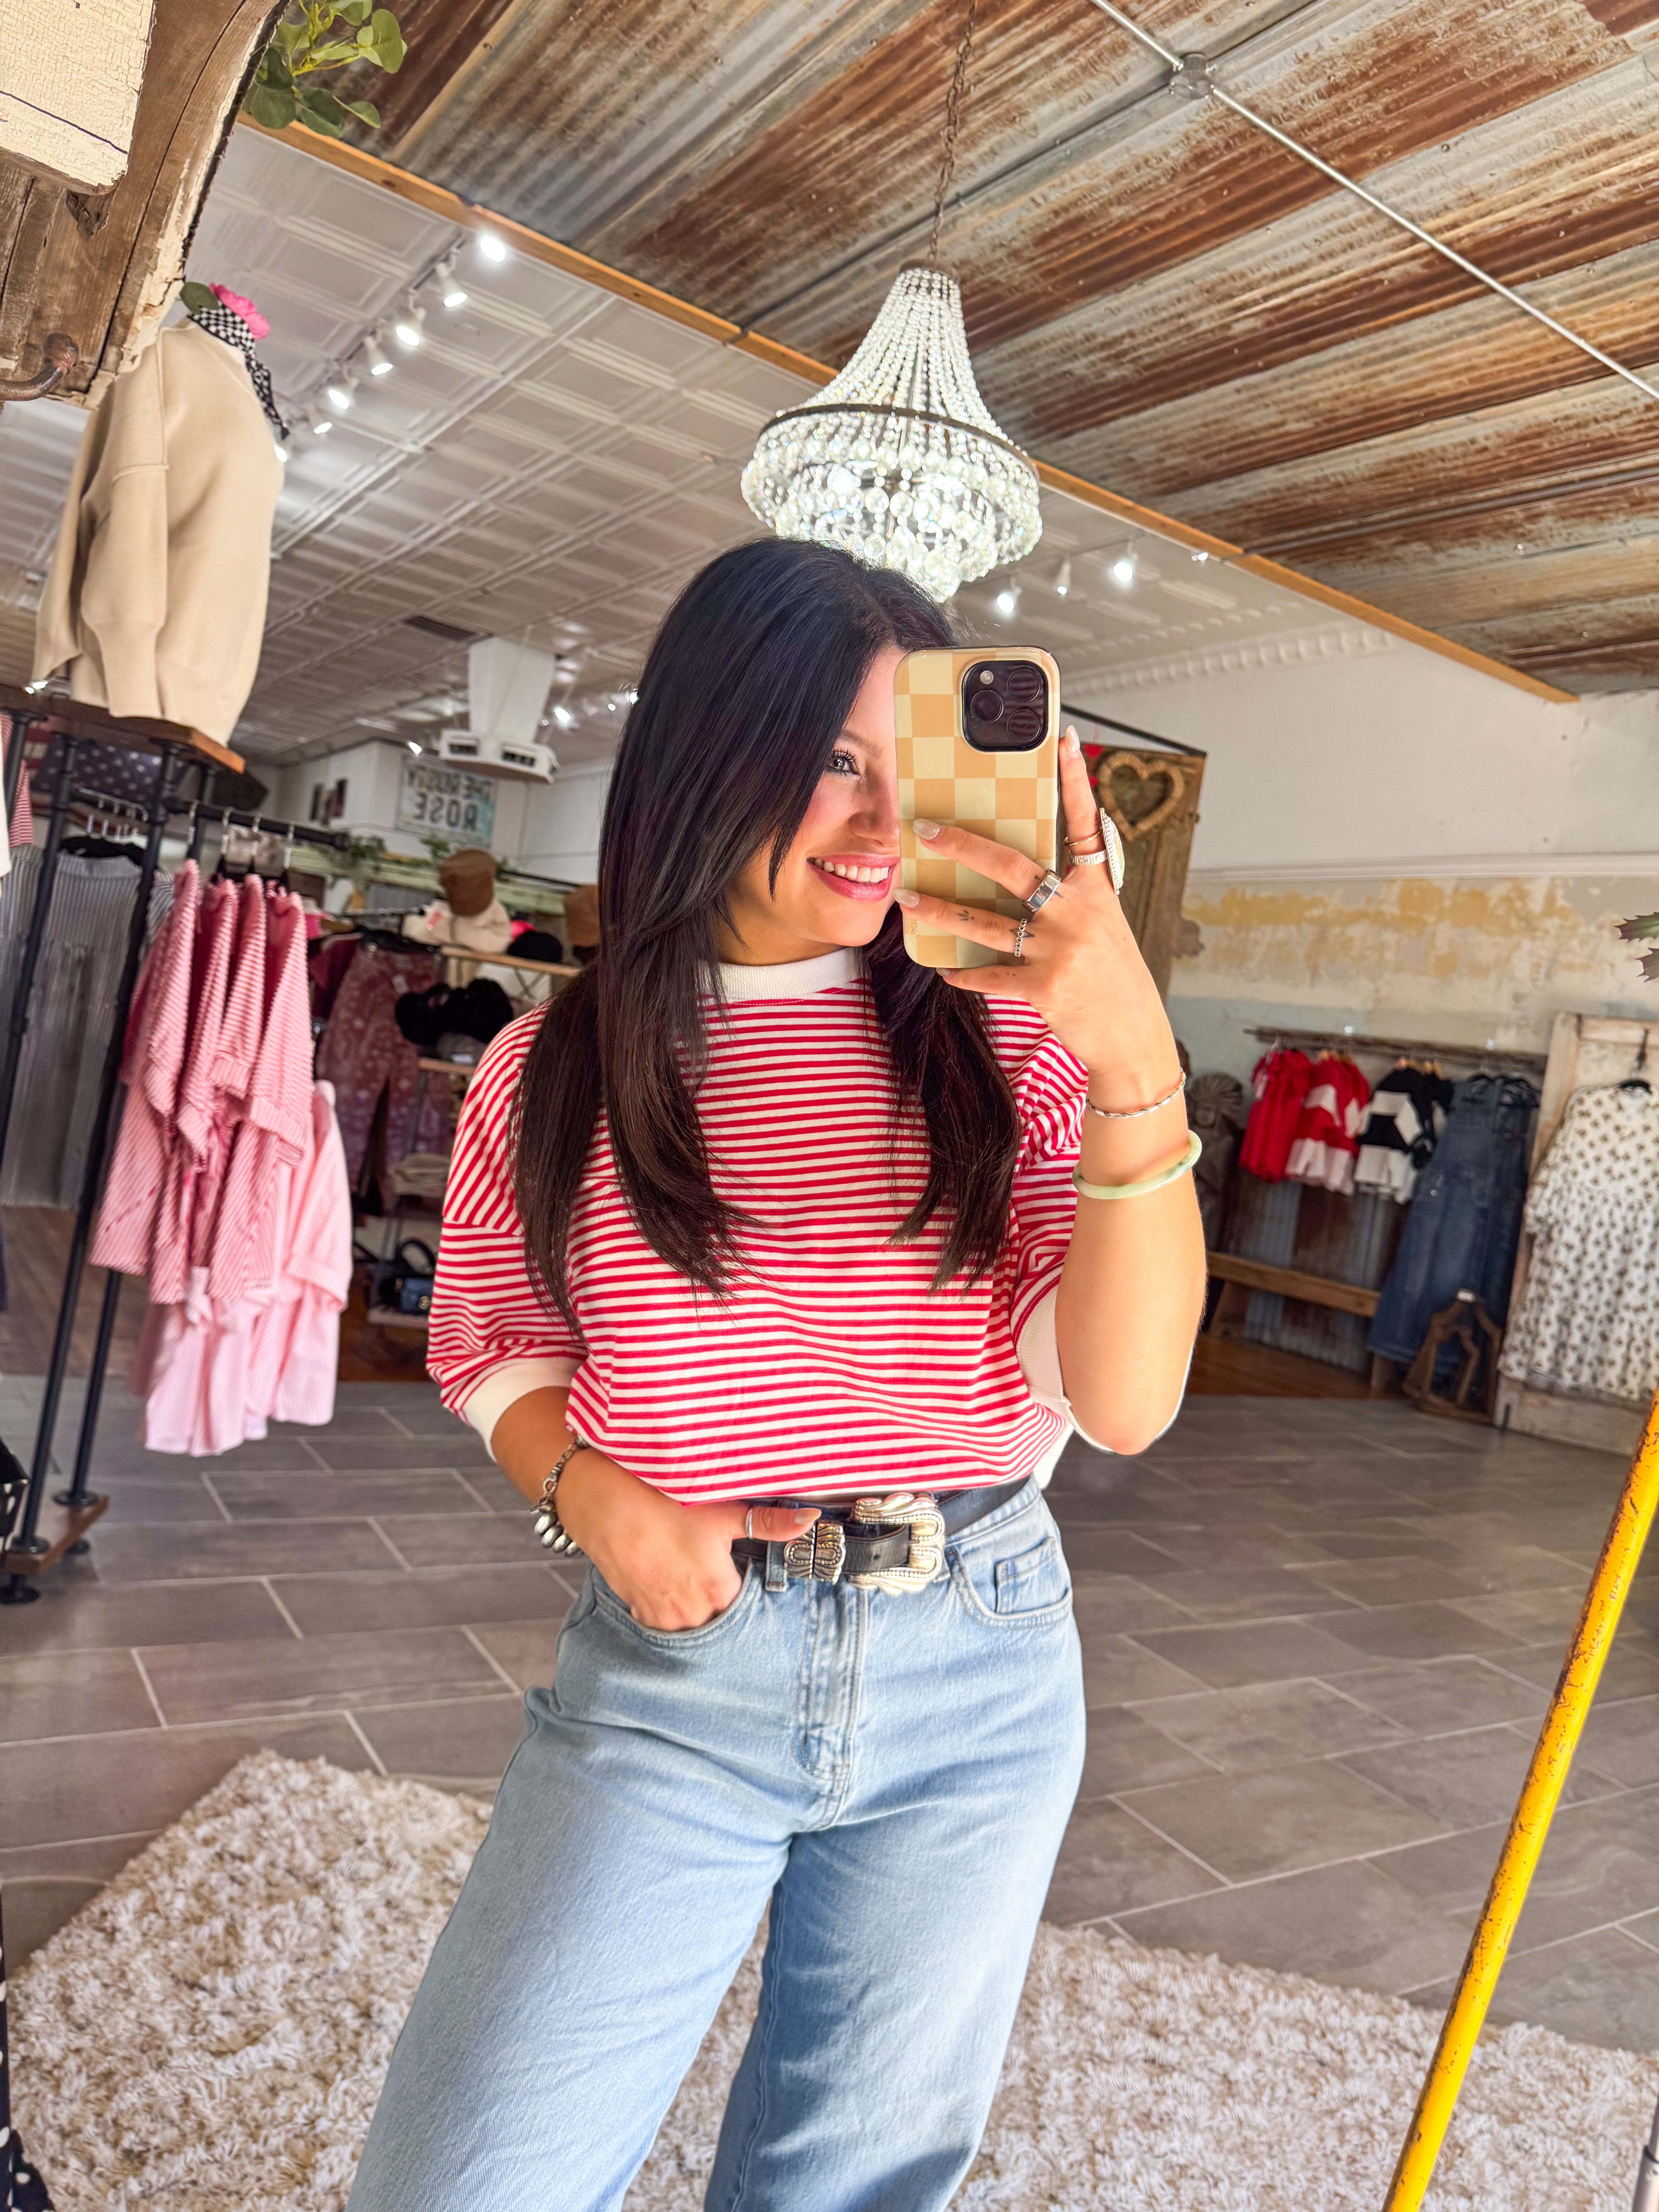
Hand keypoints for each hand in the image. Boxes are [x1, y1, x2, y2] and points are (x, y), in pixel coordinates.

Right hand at [557, 1449, 818, 1630]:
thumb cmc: (661, 1503)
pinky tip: (669, 1577)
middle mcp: (692, 1614)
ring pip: (694, 1622)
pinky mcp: (639, 1613)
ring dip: (697, 1605)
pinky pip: (666, 1621)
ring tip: (690, 1571)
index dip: (746, 1584)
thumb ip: (769, 1523)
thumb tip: (810, 1521)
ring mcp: (663, 1617)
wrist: (602, 1503)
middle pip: (722, 1616)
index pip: (748, 1604)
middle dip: (722, 1597)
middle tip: (713, 1566)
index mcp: (718, 1591)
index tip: (740, 1567)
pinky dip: (671, 1606)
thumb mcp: (721, 1510)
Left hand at [894, 728, 1180, 1101]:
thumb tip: (1023, 878)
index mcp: (1097, 891)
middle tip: (926, 829)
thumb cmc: (1113, 978)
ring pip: (986, 923)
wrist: (1134, 1038)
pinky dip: (963, 973)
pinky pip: (989, 974)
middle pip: (1013, 866)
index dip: (1075, 781)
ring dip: (940, 910)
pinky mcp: (1044, 987)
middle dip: (964, 845)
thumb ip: (1069, 898)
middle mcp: (1078, 913)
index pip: (1086, 824)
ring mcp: (1061, 950)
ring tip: (907, 897)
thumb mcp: (1102, 927)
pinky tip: (945, 971)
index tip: (1062, 739)